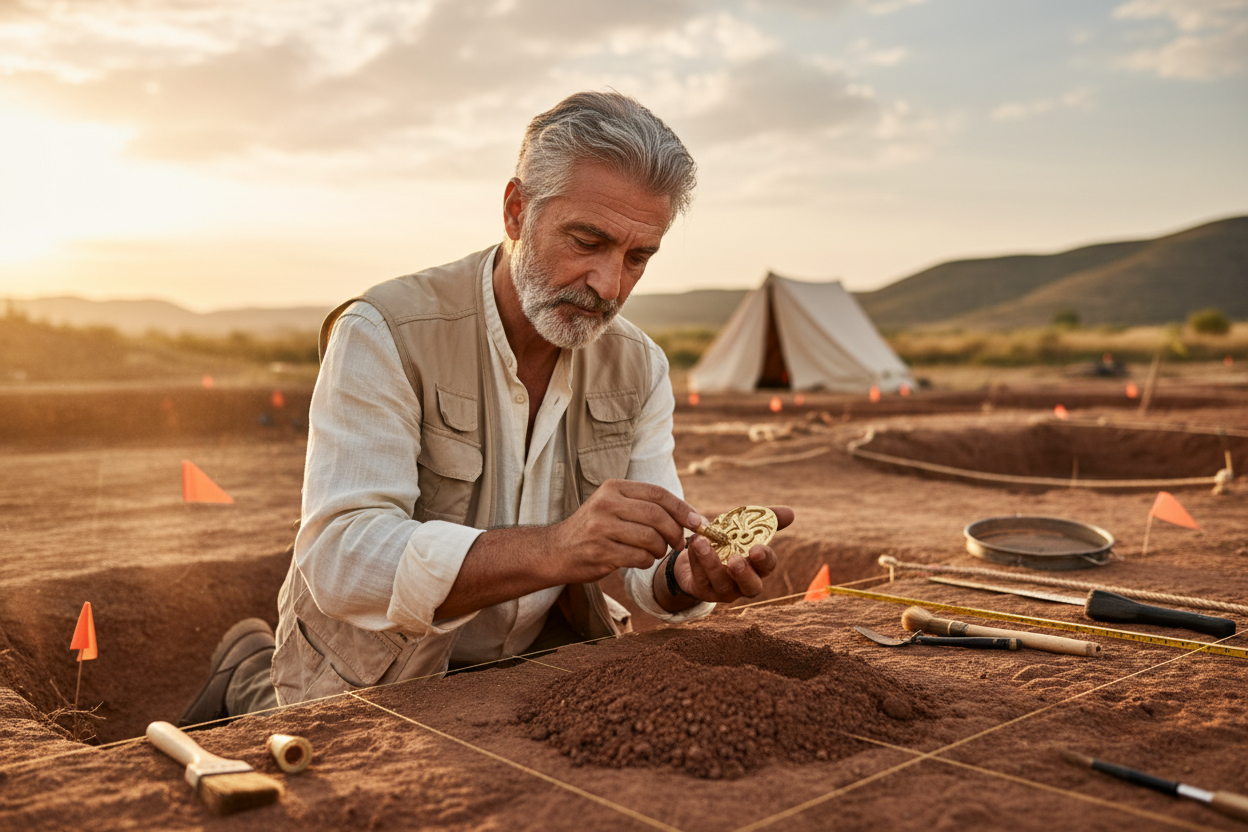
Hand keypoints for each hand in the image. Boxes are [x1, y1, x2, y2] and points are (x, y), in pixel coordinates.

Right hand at [549, 479, 701, 583]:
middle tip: (679, 543)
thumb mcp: (613, 506)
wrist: (556, 550)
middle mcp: (606, 504)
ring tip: (655, 551)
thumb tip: (690, 516)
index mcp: (613, 488)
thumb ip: (645, 506)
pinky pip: (639, 557)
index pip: (657, 493)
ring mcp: (601, 528)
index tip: (698, 522)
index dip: (682, 508)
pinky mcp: (600, 552)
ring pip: (650, 538)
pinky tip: (640, 560)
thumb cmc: (594, 529)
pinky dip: (647, 561)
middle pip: (656, 516)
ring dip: (660, 549)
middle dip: (675, 532)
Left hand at [670, 506, 793, 604]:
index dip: (765, 559)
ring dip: (711, 562)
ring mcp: (724, 591)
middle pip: (751, 586)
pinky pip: (700, 579)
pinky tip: (691, 544)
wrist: (695, 555)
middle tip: (735, 560)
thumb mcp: (743, 528)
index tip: (757, 549)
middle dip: (744, 573)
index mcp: (757, 567)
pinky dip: (695, 560)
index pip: (767, 566)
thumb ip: (765, 520)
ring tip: (701, 542)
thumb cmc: (726, 541)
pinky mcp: (703, 591)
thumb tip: (791, 513)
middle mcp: (744, 583)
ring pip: (721, 583)